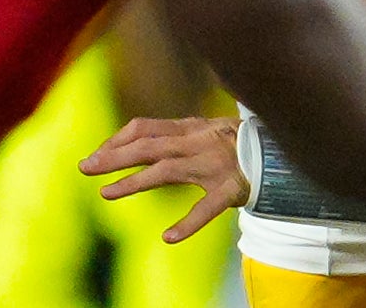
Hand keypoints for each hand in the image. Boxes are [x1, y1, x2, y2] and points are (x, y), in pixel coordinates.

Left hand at [80, 115, 246, 242]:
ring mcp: (213, 166)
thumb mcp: (206, 128)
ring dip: (134, 182)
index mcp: (190, 128)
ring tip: (107, 193)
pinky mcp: (230, 189)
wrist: (279, 153)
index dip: (118, 139)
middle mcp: (197, 143)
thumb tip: (141, 135)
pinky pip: (207, 208)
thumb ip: (178, 132)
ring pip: (166, 171)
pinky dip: (188, 223)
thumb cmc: (239, 143)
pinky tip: (168, 237)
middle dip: (114, 156)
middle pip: (147, 146)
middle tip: (86, 168)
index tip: (97, 154)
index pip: (145, 128)